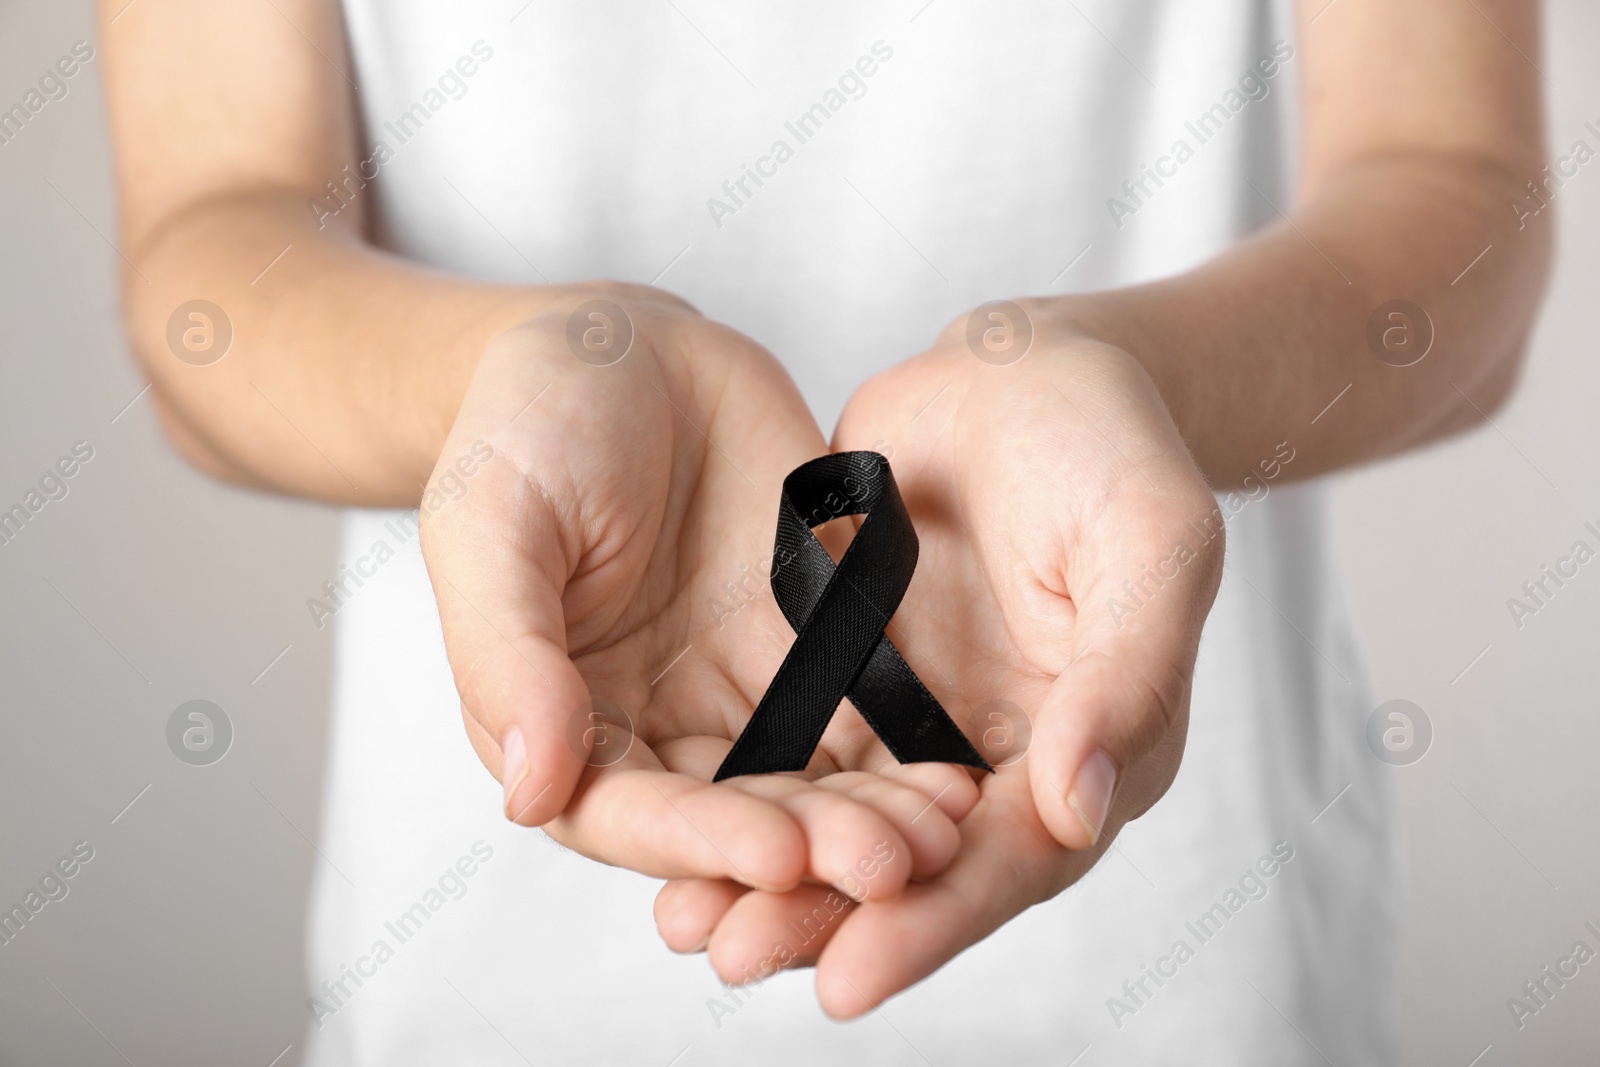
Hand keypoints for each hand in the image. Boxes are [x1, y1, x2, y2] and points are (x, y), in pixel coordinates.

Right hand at [420, 287, 975, 904]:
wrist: (626, 346)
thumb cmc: (528, 423)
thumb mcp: (492, 525)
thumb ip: (507, 657)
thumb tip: (530, 793)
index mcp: (562, 720)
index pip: (628, 812)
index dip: (701, 844)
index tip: (778, 856)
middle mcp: (657, 724)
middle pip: (737, 815)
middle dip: (815, 847)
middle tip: (894, 865)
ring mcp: (742, 686)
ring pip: (812, 776)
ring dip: (875, 813)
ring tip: (945, 831)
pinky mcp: (813, 641)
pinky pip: (866, 704)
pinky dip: (911, 745)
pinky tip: (964, 766)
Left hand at [652, 302, 1224, 1014]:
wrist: (1023, 367)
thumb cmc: (1113, 445)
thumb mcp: (1151, 542)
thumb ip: (1126, 676)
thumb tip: (1076, 813)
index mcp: (1095, 750)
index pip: (1014, 861)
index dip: (935, 922)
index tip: (847, 978)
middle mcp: (1003, 758)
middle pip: (917, 867)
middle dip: (829, 919)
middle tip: (734, 958)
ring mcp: (921, 721)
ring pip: (845, 823)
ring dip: (772, 878)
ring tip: (685, 925)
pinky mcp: (853, 677)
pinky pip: (795, 749)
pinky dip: (745, 795)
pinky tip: (673, 824)